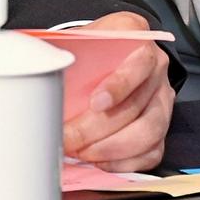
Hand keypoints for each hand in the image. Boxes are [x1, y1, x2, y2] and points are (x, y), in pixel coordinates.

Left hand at [61, 10, 174, 172]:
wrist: (109, 54)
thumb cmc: (91, 49)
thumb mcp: (77, 39)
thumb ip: (62, 50)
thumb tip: (36, 67)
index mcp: (136, 37)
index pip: (138, 62)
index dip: (119, 85)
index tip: (95, 103)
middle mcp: (155, 67)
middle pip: (135, 105)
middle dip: (97, 128)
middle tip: (69, 138)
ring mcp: (162, 98)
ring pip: (148, 131)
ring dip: (111, 148)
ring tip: (82, 152)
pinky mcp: (162, 125)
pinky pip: (152, 151)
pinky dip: (124, 162)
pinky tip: (100, 162)